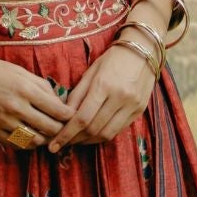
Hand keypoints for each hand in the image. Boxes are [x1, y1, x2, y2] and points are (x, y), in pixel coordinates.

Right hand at [0, 42, 72, 151]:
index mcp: (25, 89)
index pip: (58, 111)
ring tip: (47, 134)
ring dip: (44, 139)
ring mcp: (3, 122)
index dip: (69, 116)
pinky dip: (27, 143)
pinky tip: (30, 137)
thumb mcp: (18, 71)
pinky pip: (16, 144)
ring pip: (35, 141)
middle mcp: (16, 107)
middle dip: (60, 130)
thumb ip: (40, 85)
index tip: (70, 115)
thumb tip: (58, 100)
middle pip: (50, 129)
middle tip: (62, 127)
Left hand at [41, 29, 157, 152]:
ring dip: (88, 141)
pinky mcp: (139, 111)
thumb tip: (63, 116)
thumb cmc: (111, 59)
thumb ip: (77, 95)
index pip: (82, 118)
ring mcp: (132, 106)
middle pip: (93, 129)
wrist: (143, 51)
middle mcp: (120, 97)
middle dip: (75, 139)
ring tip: (76, 140)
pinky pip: (119, 130)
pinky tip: (93, 134)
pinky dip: (103, 135)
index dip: (66, 134)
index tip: (53, 145)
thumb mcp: (90, 72)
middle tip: (62, 143)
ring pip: (107, 134)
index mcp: (103, 85)